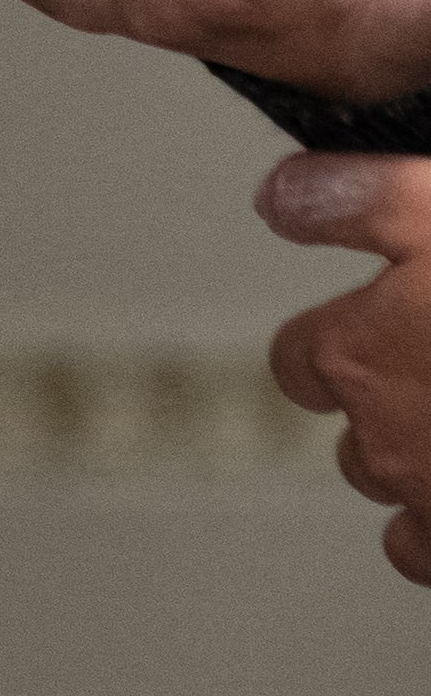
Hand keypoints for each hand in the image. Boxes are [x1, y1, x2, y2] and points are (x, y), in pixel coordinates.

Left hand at [263, 151, 430, 584]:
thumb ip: (352, 197)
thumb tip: (279, 198)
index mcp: (356, 358)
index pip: (300, 361)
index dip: (337, 343)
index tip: (375, 330)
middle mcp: (383, 442)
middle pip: (356, 439)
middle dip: (396, 413)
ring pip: (401, 498)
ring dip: (427, 475)